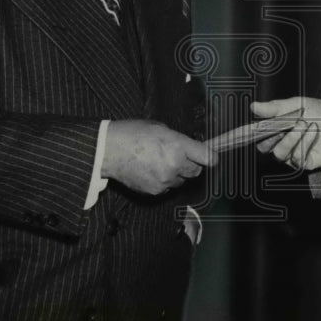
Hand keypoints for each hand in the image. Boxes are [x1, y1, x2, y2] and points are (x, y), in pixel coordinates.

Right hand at [102, 120, 216, 196]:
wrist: (109, 150)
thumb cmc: (132, 134)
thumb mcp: (160, 128)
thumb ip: (179, 139)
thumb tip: (190, 147)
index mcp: (177, 145)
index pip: (207, 156)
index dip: (211, 157)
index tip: (211, 157)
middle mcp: (174, 164)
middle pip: (196, 171)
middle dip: (192, 164)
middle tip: (181, 157)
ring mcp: (165, 180)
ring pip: (182, 181)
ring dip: (177, 174)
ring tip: (161, 163)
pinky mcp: (155, 191)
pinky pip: (168, 188)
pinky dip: (164, 182)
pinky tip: (152, 171)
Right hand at [250, 96, 320, 171]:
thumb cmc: (318, 113)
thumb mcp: (295, 104)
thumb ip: (274, 107)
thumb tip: (254, 106)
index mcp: (276, 130)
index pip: (259, 135)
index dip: (257, 130)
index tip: (261, 123)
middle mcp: (281, 144)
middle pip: (265, 147)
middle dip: (273, 133)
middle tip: (285, 122)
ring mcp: (292, 155)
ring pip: (280, 153)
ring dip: (292, 137)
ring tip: (303, 124)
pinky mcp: (305, 163)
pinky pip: (297, 158)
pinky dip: (305, 142)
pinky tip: (313, 131)